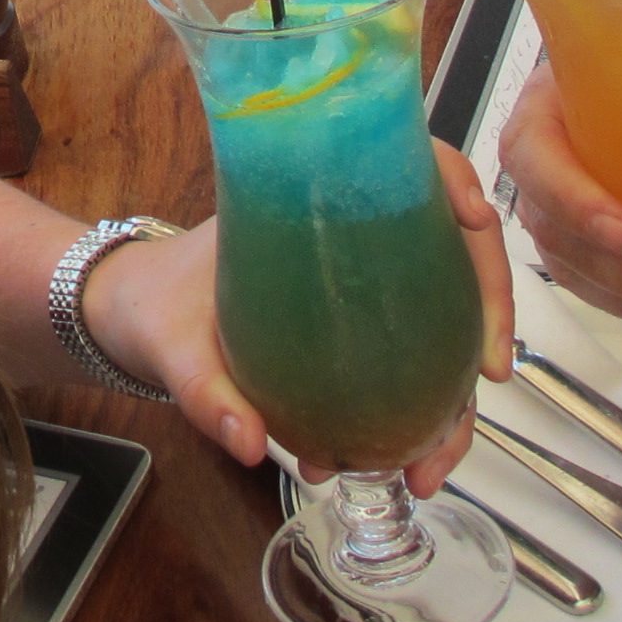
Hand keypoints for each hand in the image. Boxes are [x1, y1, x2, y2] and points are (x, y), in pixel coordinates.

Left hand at [86, 143, 513, 499]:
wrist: (133, 321)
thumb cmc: (154, 302)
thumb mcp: (171, 344)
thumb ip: (205, 392)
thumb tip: (252, 442)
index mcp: (304, 198)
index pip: (400, 159)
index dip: (453, 176)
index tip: (474, 216)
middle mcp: (347, 234)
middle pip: (449, 244)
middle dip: (487, 308)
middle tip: (487, 375)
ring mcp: (360, 282)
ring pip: (444, 315)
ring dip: (456, 390)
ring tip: (432, 460)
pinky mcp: (358, 329)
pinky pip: (414, 360)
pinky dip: (422, 413)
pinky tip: (407, 462)